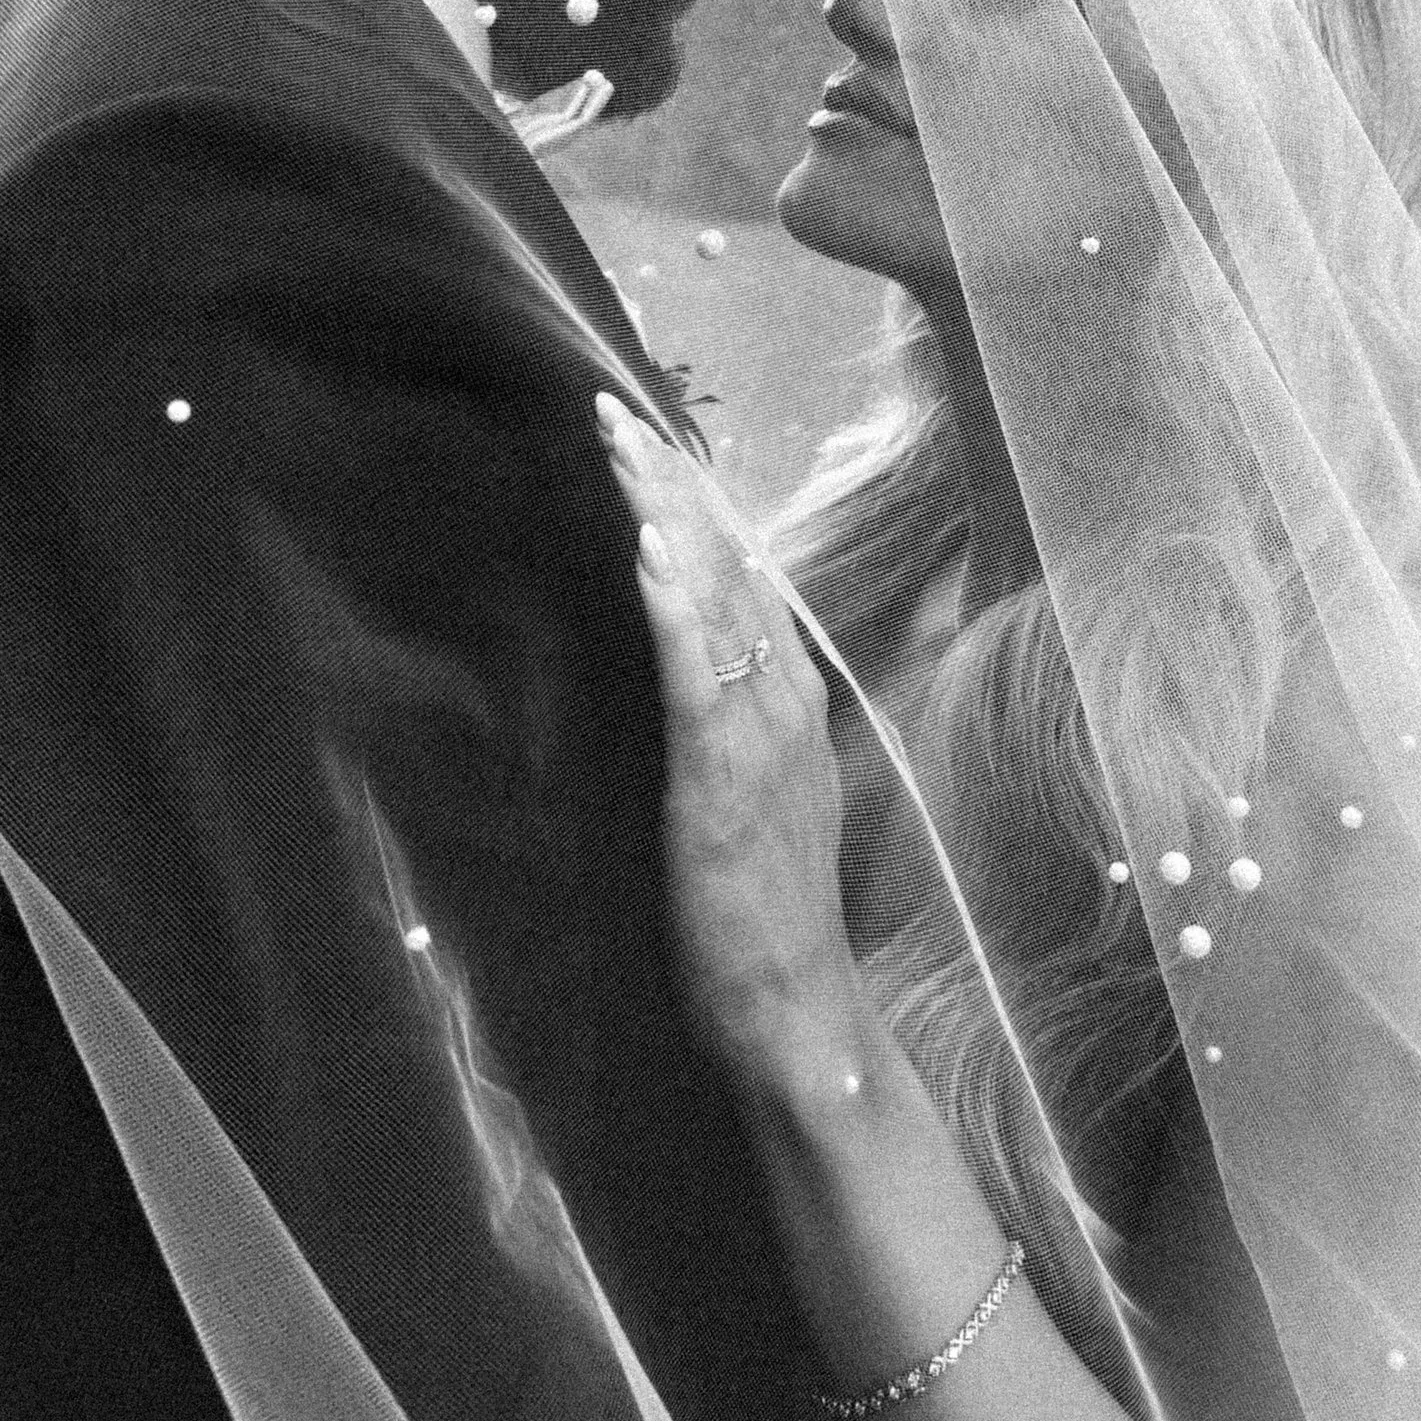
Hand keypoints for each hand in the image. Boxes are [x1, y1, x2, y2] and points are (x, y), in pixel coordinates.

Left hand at [594, 393, 866, 1102]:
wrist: (799, 1007)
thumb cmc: (771, 910)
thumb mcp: (767, 794)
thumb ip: (745, 723)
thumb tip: (719, 663)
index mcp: (795, 701)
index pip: (749, 576)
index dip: (701, 506)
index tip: (657, 442)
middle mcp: (786, 704)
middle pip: (732, 568)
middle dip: (675, 488)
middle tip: (621, 414)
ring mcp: (759, 740)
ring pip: (717, 603)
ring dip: (670, 522)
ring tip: (628, 452)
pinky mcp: (723, 782)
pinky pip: (700, 680)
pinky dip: (678, 612)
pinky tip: (649, 557)